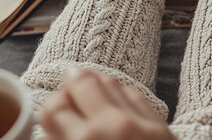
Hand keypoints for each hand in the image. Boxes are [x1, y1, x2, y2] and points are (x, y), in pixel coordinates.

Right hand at [39, 68, 174, 139]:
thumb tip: (50, 130)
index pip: (54, 105)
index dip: (50, 108)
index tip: (52, 114)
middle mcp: (111, 126)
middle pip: (81, 81)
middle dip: (71, 84)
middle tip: (68, 92)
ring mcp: (140, 123)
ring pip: (110, 81)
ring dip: (95, 82)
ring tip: (88, 87)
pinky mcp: (161, 126)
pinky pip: (135, 93)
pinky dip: (121, 92)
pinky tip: (115, 98)